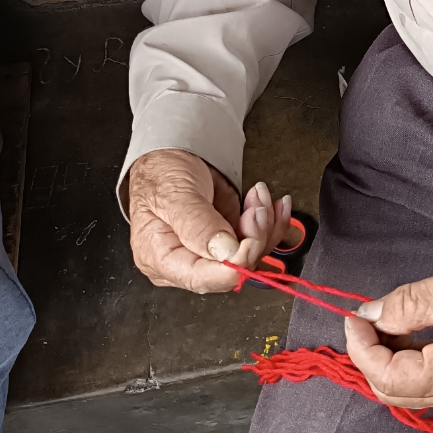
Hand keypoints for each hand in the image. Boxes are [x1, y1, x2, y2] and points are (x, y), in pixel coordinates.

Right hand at [128, 149, 296, 292]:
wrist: (168, 153)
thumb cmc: (159, 173)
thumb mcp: (173, 194)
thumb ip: (198, 224)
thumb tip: (226, 252)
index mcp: (162, 259)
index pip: (203, 279)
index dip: (233, 265)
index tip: (251, 240)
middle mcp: (186, 260)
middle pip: (232, 268)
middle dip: (254, 238)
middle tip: (257, 209)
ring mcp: (210, 250)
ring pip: (251, 255)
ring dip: (265, 226)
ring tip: (260, 196)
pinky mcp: (227, 238)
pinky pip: (255, 241)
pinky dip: (270, 223)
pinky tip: (273, 205)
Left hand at [342, 260, 432, 413]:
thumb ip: (402, 306)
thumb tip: (368, 315)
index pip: (387, 376)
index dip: (362, 348)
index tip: (354, 319)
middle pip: (394, 391)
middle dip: (370, 356)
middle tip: (365, 321)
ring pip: (408, 390)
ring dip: (387, 359)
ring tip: (385, 323)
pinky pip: (427, 384)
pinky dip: (407, 362)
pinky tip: (405, 335)